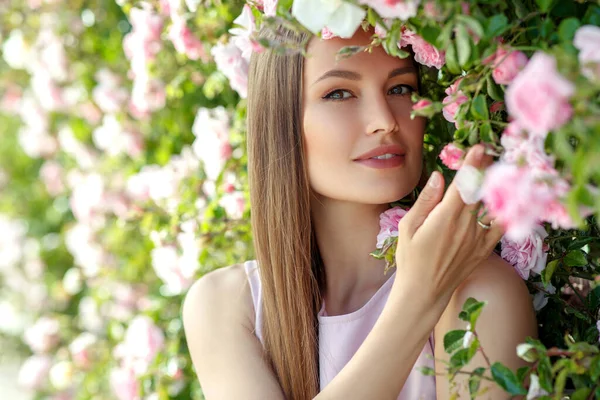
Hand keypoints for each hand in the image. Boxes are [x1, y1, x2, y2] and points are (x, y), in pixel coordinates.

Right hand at [393, 145, 503, 303]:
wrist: (423, 291)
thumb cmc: (410, 258)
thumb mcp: (408, 227)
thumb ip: (426, 201)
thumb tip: (438, 177)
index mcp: (445, 218)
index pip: (463, 184)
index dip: (472, 164)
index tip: (479, 148)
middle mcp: (465, 226)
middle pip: (480, 191)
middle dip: (485, 170)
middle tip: (490, 152)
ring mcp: (477, 238)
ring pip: (492, 206)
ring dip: (495, 187)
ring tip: (498, 172)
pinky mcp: (483, 250)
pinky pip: (499, 227)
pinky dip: (504, 212)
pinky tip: (507, 201)